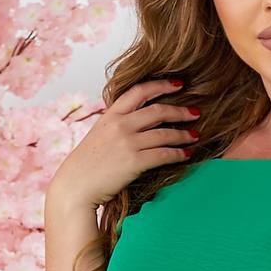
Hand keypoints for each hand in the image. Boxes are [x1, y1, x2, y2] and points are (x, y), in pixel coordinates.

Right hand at [49, 76, 200, 208]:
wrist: (75, 186)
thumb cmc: (87, 164)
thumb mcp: (99, 134)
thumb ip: (117, 124)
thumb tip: (137, 119)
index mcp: (110, 115)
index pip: (139, 91)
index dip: (161, 85)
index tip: (178, 83)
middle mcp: (120, 125)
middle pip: (158, 111)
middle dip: (180, 111)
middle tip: (195, 112)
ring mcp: (127, 143)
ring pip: (164, 134)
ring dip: (184, 134)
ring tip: (195, 135)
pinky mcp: (134, 162)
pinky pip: (163, 154)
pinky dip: (178, 153)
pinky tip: (187, 154)